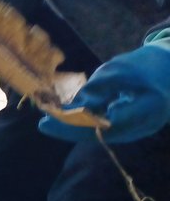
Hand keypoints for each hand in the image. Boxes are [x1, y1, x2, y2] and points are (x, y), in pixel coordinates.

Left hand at [39, 43, 169, 143]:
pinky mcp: (131, 129)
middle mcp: (145, 124)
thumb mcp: (118, 70)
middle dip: (71, 129)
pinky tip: (64, 119)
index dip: (81, 123)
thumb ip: (96, 89)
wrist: (169, 71)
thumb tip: (69, 106)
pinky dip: (85, 124)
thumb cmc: (144, 66)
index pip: (111, 123)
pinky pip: (104, 130)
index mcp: (149, 106)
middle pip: (103, 134)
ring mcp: (139, 130)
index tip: (56, 118)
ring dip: (75, 129)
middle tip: (44, 124)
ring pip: (101, 134)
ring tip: (49, 122)